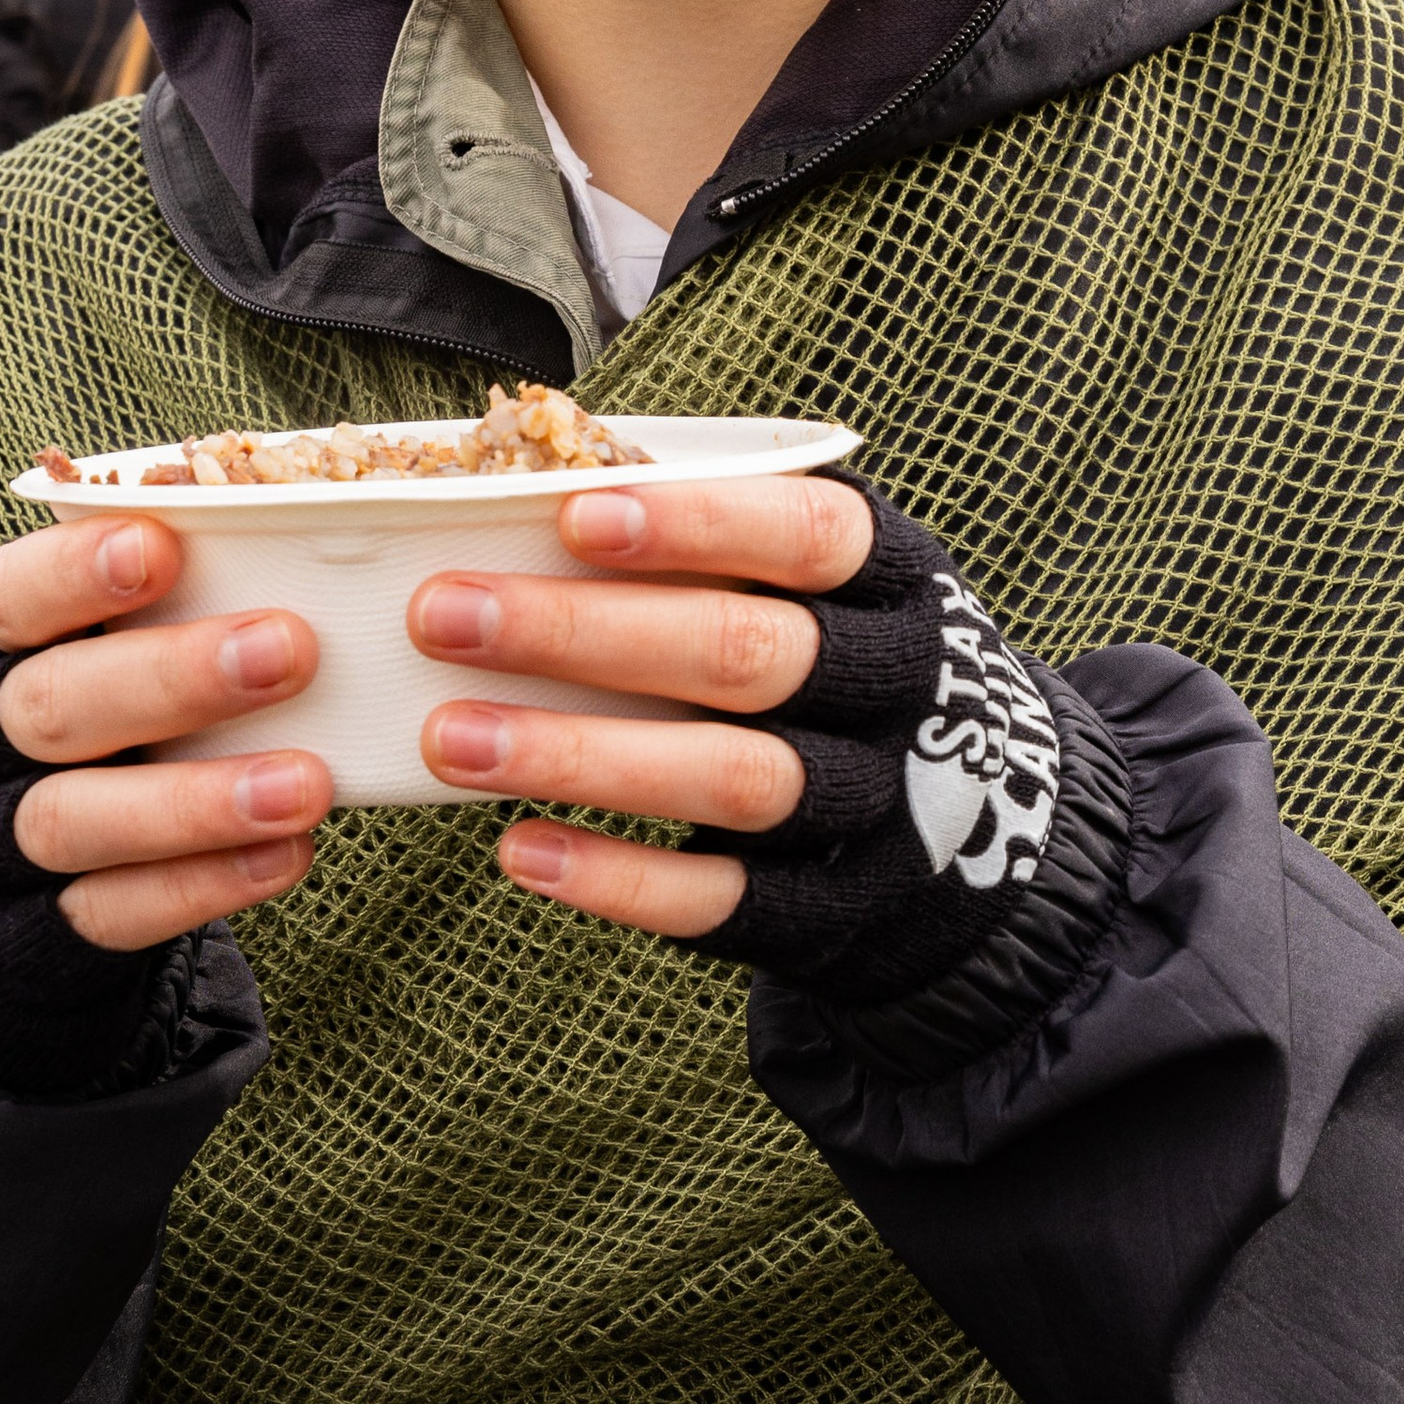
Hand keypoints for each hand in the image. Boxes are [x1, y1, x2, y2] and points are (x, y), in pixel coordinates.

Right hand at [0, 516, 333, 949]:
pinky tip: (287, 854)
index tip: (160, 547)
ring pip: (74, 818)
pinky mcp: (34, 932)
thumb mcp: (89, 658)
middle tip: (289, 648)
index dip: (74, 571)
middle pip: (50, 704)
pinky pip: (112, 910)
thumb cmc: (87, 729)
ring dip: (197, 800)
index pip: (10, 598)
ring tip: (306, 784)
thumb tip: (322, 556)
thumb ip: (168, 612)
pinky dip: (203, 884)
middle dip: (171, 676)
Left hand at [409, 473, 874, 935]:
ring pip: (734, 778)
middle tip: (443, 616)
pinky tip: (520, 849)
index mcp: (890, 579)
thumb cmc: (827, 655)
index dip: (697, 524)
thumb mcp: (806, 582)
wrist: (960, 831)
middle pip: (749, 656)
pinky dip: (618, 876)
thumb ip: (706, 546)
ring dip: (582, 757)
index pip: (809, 536)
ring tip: (453, 740)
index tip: (570, 518)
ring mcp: (867, 803)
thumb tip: (513, 497)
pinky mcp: (826, 906)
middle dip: (585, 633)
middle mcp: (893, 689)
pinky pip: (721, 898)